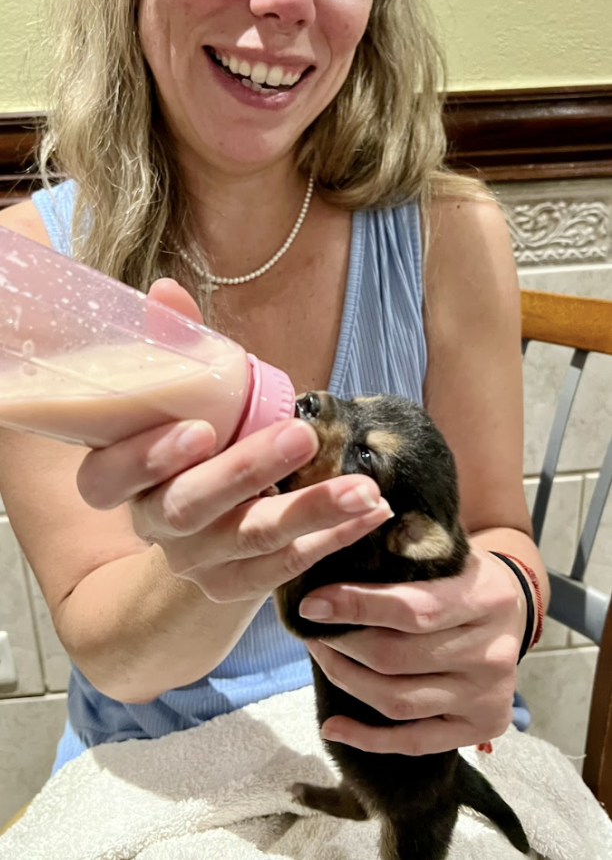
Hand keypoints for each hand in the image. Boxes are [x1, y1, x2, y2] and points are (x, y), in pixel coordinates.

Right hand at [76, 279, 393, 601]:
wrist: (202, 524)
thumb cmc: (196, 438)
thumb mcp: (183, 396)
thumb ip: (174, 347)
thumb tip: (165, 290)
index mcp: (121, 478)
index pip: (108, 479)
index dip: (145, 459)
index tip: (198, 429)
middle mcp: (154, 524)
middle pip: (189, 508)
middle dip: (246, 472)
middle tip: (303, 437)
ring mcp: (196, 561)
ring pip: (250, 542)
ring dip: (311, 510)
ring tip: (366, 487)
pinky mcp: (237, 584)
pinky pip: (286, 566)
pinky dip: (334, 538)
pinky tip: (374, 511)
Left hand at [300, 547, 525, 755]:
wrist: (512, 610)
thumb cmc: (464, 575)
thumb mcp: (447, 550)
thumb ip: (404, 551)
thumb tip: (336, 552)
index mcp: (488, 597)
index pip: (413, 609)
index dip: (357, 608)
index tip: (312, 603)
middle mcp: (494, 653)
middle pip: (397, 659)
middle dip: (343, 643)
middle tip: (312, 627)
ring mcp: (488, 696)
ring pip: (398, 701)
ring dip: (347, 680)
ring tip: (321, 655)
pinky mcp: (481, 728)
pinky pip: (414, 743)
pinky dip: (368, 739)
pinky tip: (333, 726)